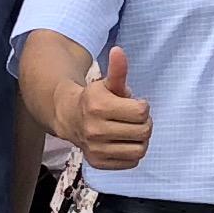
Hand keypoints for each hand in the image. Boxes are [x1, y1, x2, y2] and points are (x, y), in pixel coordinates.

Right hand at [74, 47, 152, 171]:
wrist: (69, 117)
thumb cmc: (95, 98)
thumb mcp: (106, 83)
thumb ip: (117, 69)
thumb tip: (118, 50)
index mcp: (99, 107)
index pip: (141, 112)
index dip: (142, 106)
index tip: (135, 104)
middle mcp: (95, 130)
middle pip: (143, 131)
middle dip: (144, 123)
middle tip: (135, 119)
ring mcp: (96, 149)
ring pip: (140, 150)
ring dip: (141, 139)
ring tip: (132, 131)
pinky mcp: (98, 163)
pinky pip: (131, 162)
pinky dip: (132, 153)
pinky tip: (124, 142)